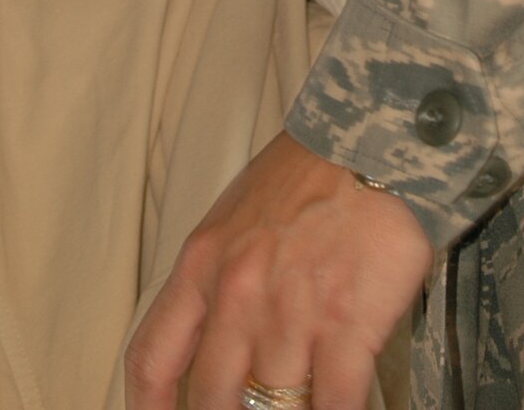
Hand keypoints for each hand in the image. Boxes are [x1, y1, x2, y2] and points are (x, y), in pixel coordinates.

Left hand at [124, 131, 431, 409]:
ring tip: (296, 406)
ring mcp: (289, 314)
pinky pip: (332, 405)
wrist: (372, 140)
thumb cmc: (311, 173)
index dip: (151, 409)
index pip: (153, 358)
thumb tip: (222, 337)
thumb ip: (223, 277)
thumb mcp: (239, 216)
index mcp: (202, 265)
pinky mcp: (345, 325)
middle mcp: (237, 295)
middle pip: (210, 399)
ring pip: (272, 409)